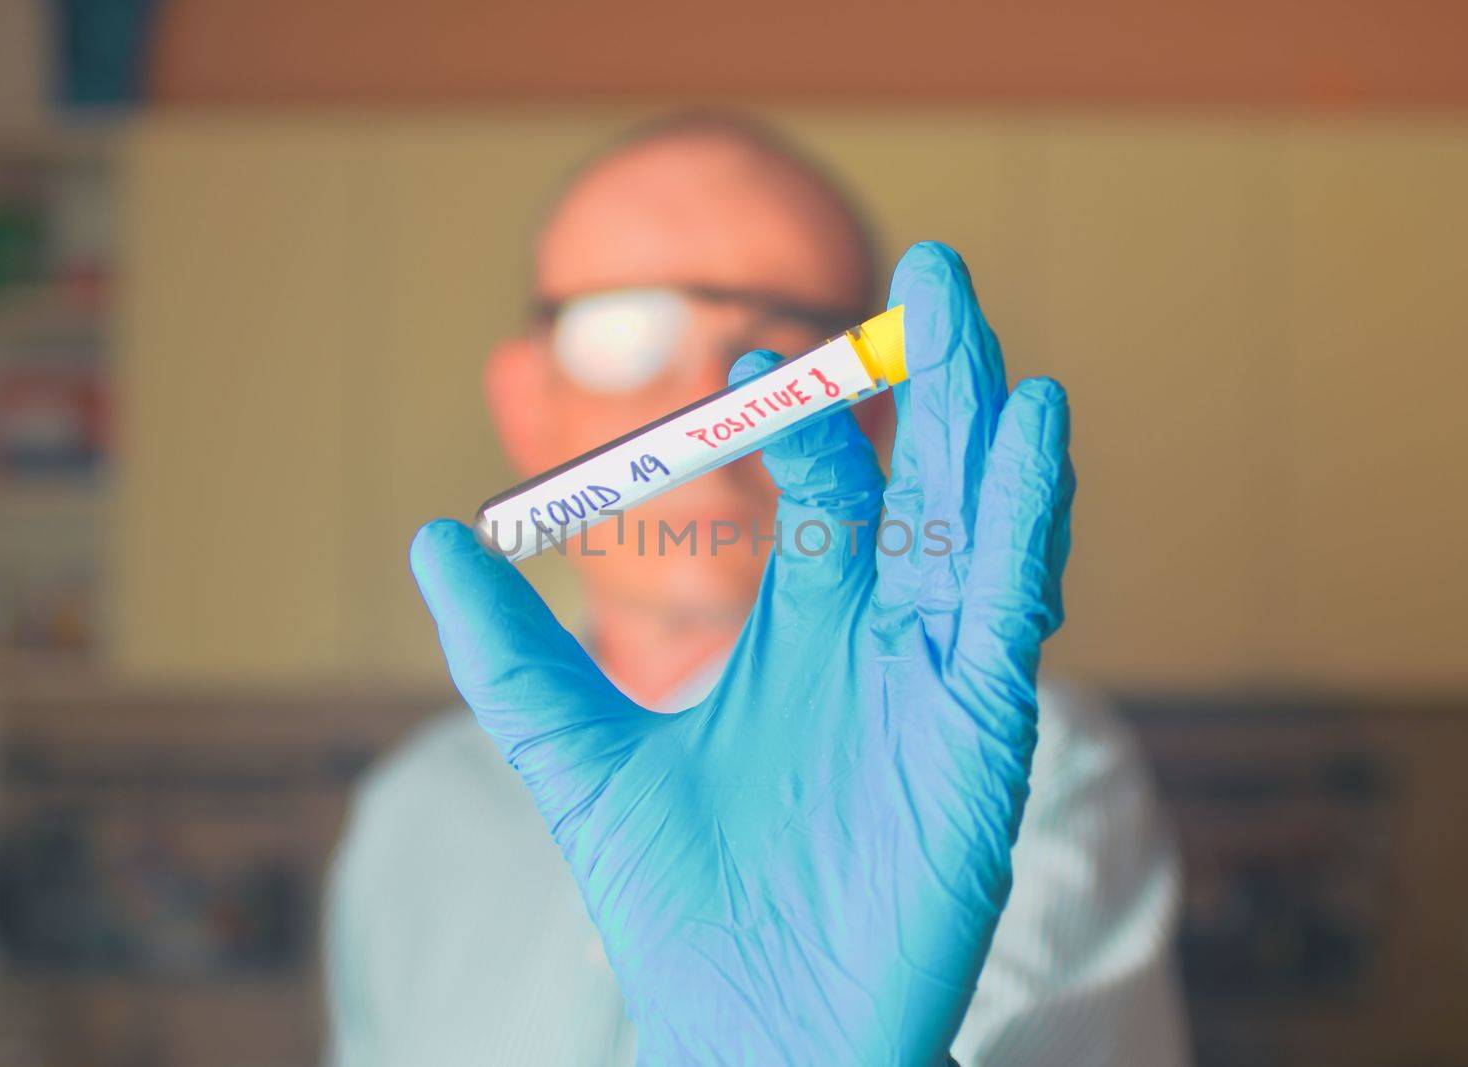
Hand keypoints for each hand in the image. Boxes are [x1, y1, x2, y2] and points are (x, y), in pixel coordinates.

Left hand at [410, 242, 1074, 1064]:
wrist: (750, 1030)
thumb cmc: (677, 906)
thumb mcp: (578, 758)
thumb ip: (513, 654)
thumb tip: (433, 537)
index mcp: (804, 637)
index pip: (824, 498)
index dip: (795, 427)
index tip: (746, 370)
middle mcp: (882, 644)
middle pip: (920, 483)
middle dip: (929, 379)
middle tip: (926, 269)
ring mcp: (939, 679)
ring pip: (975, 521)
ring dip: (982, 416)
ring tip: (973, 313)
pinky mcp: (983, 727)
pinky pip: (1012, 601)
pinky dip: (1029, 510)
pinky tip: (1035, 419)